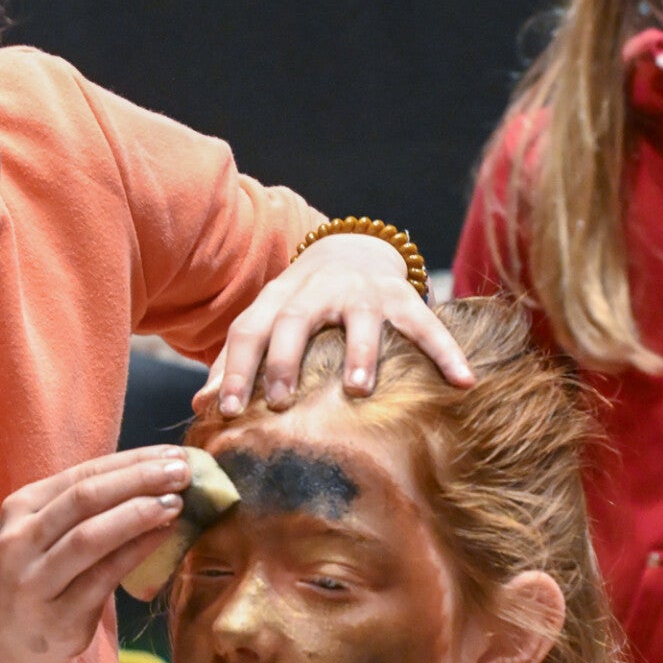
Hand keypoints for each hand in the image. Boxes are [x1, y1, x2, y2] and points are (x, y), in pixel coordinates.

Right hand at [0, 447, 188, 662]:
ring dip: (138, 514)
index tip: (173, 454)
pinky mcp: (58, 618)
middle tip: (183, 471)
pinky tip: (162, 537)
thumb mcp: (41, 534)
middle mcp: (21, 541)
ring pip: (90, 537)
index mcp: (21, 508)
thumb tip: (153, 479)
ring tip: (177, 503)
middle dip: (139, 479)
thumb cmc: (32, 578)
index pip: (82, 473)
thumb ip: (83, 510)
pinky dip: (135, 553)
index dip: (132, 462)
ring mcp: (36, 581)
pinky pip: (102, 578)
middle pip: (85, 499)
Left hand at [199, 232, 473, 415]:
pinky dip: (445, 350)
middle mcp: (314, 290)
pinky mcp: (400, 295)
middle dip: (284, 360)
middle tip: (279, 402)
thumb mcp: (266, 324)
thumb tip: (200, 407)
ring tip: (359, 390)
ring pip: (359, 319)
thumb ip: (235, 362)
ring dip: (359, 353)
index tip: (225, 411)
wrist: (351, 251)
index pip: (246, 331)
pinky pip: (425, 323)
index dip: (233, 369)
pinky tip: (463, 381)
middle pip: (294, 321)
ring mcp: (359, 291)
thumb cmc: (300, 306)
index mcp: (275, 300)